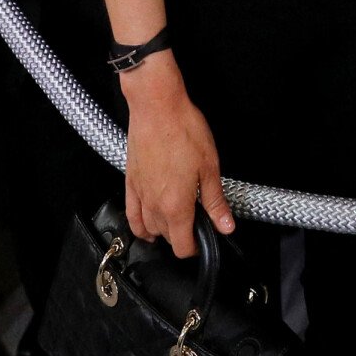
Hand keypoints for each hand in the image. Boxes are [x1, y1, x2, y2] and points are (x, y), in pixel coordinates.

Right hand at [123, 57, 235, 257]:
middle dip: (182, 236)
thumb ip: (215, 201)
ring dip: (162, 231)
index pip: (182, 246)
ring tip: (176, 221)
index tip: (204, 240)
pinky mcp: (130, 182)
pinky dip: (139, 225)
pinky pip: (131, 215)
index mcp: (176, 205)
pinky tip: (147, 224)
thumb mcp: (209, 166)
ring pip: (149, 228)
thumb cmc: (184, 130)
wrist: (157, 107)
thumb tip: (226, 226)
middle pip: (167, 238)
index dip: (195, 248)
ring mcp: (140, 195)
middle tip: (196, 221)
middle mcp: (155, 205)